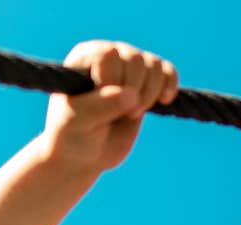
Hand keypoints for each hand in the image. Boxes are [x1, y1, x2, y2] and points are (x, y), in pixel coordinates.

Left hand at [43, 41, 178, 173]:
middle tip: (123, 114)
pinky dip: (170, 85)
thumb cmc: (71, 135)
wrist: (85, 153)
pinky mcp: (148, 81)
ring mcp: (129, 67)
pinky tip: (163, 101)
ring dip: (150, 92)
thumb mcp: (76, 122)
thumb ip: (98, 107)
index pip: (108, 55)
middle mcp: (108, 55)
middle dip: (134, 89)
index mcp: (83, 58)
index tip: (99, 105)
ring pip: (154, 65)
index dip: (111, 80)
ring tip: (133, 114)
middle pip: (135, 58)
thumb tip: (130, 95)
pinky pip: (168, 71)